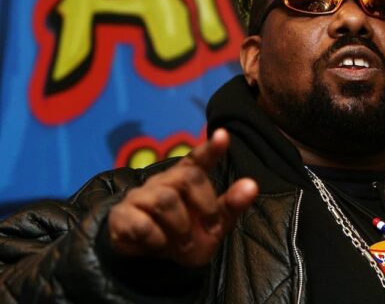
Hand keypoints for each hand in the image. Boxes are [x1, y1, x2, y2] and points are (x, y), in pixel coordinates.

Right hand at [107, 128, 257, 266]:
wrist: (149, 260)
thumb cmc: (186, 236)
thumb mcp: (214, 226)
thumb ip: (232, 205)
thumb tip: (252, 184)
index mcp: (187, 178)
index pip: (198, 158)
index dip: (210, 148)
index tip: (223, 135)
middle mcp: (164, 181)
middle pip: (187, 177)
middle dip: (204, 205)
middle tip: (209, 229)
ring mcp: (141, 196)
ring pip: (165, 200)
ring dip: (181, 228)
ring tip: (183, 243)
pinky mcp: (122, 215)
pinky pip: (141, 222)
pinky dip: (157, 239)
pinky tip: (159, 245)